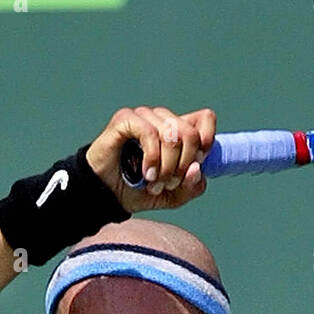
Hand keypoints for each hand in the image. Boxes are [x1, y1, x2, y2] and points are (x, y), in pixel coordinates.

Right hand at [85, 106, 215, 212]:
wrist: (107, 195)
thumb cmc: (138, 190)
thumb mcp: (173, 196)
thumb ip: (192, 186)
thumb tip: (197, 169)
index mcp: (177, 131)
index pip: (205, 118)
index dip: (207, 141)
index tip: (196, 165)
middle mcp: (162, 119)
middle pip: (191, 133)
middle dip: (183, 165)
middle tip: (168, 183)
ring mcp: (144, 117)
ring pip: (172, 134)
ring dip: (166, 167)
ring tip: (154, 183)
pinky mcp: (126, 119)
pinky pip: (149, 133)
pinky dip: (152, 158)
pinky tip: (145, 174)